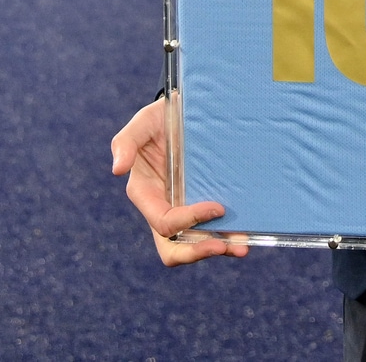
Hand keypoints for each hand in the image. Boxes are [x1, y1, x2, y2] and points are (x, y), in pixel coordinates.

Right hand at [110, 99, 246, 265]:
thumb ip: (126, 142)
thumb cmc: (160, 118)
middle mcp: (163, 208)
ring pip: (195, 245)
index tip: (217, 207)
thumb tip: (117, 170)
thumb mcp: (143, 123)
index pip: (164, 222)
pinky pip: (213, 230)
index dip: (188, 221)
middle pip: (173, 249)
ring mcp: (184, 209)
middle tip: (223, 246)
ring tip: (242, 247)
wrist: (185, 112)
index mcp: (145, 194)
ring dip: (219, 249)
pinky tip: (247, 236)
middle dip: (197, 252)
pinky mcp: (203, 205)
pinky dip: (229, 237)